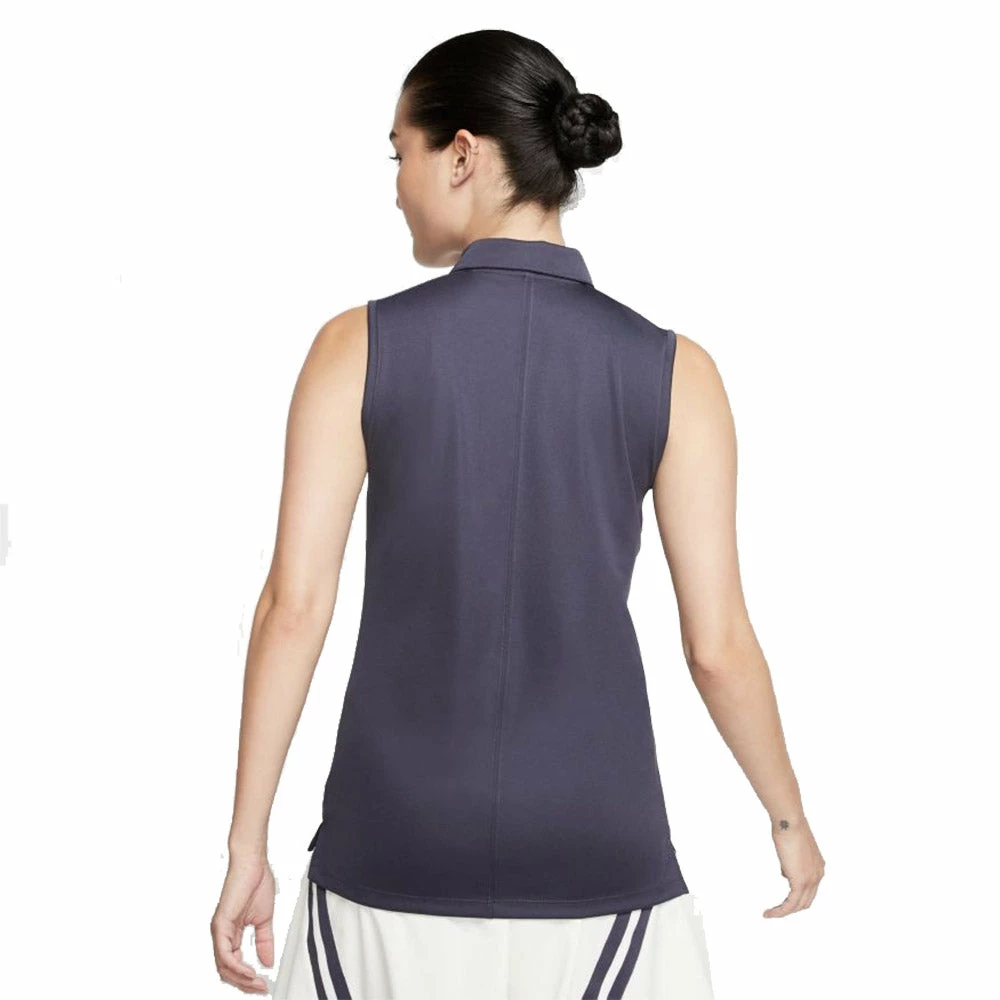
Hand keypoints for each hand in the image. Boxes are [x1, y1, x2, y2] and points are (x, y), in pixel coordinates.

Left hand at [211, 852, 275, 992]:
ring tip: (257, 983)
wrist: (253, 863)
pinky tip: (249, 971)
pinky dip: (237, 967)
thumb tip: (267, 962)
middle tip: (262, 989)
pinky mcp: (220, 924)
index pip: (234, 965)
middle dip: (245, 984)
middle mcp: (222, 934)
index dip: (248, 978)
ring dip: (241, 979)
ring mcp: (219, 930)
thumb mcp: (264, 919)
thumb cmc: (257, 883)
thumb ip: (264, 941)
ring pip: (224, 966)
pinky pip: (225, 954)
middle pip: (227, 971)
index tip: (265, 984)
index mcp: (231, 934)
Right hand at [763, 815, 824, 917]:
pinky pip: (790, 904)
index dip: (796, 895)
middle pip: (806, 901)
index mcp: (818, 866)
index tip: (783, 897)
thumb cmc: (788, 826)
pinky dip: (780, 911)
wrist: (790, 821)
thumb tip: (785, 874)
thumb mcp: (791, 847)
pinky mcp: (800, 882)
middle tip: (777, 910)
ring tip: (769, 914)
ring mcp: (811, 879)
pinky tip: (769, 913)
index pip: (809, 889)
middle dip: (791, 907)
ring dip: (783, 912)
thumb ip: (791, 862)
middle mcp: (818, 875)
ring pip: (798, 905)